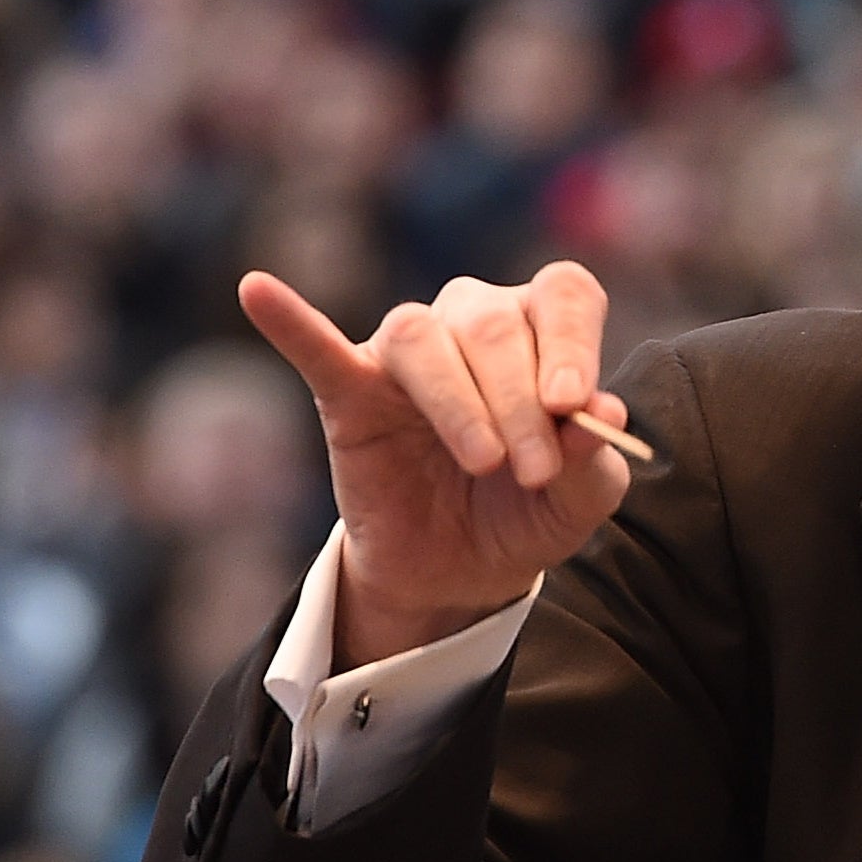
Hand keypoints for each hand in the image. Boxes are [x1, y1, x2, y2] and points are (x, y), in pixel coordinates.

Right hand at [239, 264, 633, 666]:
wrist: (463, 570)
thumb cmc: (529, 512)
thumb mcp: (579, 500)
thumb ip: (593, 458)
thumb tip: (603, 412)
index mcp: (543, 331)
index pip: (564, 296)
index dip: (572, 342)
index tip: (573, 404)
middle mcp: (475, 322)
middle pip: (493, 323)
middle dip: (520, 403)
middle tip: (533, 472)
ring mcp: (408, 354)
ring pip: (422, 335)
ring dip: (458, 401)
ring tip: (483, 462)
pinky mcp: (349, 391)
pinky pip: (318, 348)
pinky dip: (292, 321)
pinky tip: (258, 291)